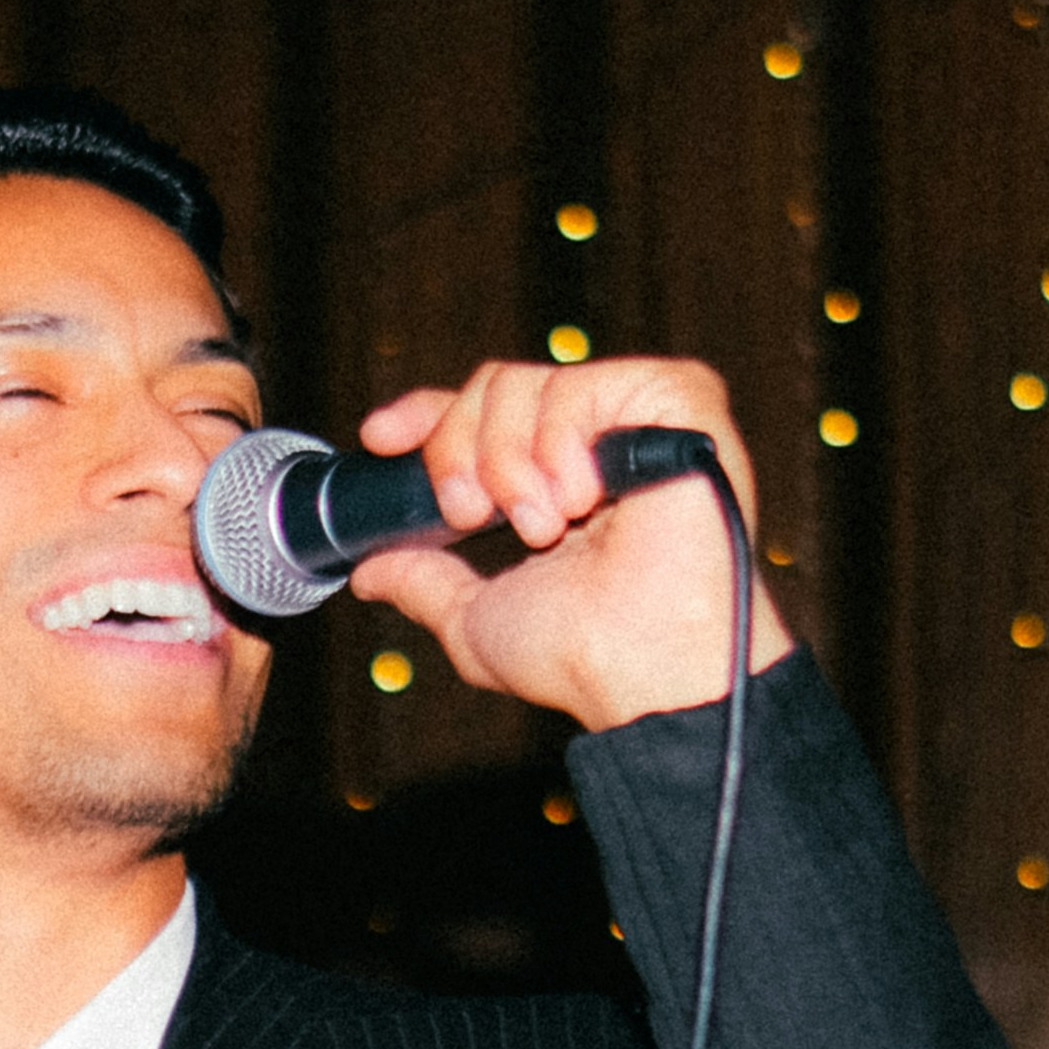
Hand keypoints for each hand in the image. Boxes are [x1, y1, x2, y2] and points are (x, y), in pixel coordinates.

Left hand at [345, 355, 795, 730]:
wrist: (642, 666)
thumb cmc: (582, 656)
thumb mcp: (475, 619)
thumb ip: (424, 583)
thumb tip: (369, 573)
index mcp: (558, 481)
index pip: (485, 413)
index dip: (428, 416)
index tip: (379, 439)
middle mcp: (599, 442)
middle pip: (491, 388)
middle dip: (459, 453)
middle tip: (476, 517)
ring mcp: (639, 417)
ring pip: (523, 382)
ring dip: (511, 465)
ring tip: (548, 527)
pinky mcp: (680, 400)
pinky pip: (578, 384)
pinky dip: (560, 442)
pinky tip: (584, 500)